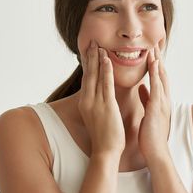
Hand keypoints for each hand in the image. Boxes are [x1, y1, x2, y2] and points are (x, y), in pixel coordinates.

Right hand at [78, 39, 124, 155]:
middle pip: (88, 74)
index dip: (87, 63)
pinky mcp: (106, 106)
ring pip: (96, 76)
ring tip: (99, 45)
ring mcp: (95, 103)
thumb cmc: (104, 135)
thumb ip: (97, 102)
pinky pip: (106, 85)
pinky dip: (106, 71)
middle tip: (92, 41)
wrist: (105, 151)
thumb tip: (100, 93)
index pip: (86, 78)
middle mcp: (87, 100)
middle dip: (90, 56)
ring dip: (98, 59)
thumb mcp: (96, 115)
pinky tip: (107, 60)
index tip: (88, 50)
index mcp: (85, 102)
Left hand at [137, 39, 171, 162]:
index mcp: (159, 99)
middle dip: (159, 57)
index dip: (156, 62)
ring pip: (161, 77)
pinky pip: (157, 87)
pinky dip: (157, 74)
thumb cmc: (151, 133)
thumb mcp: (148, 111)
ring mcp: (162, 102)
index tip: (152, 48)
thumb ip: (146, 98)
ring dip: (158, 61)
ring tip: (154, 47)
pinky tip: (154, 64)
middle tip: (156, 41)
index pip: (159, 77)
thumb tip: (142, 87)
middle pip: (162, 73)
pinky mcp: (157, 108)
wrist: (156, 151)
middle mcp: (163, 98)